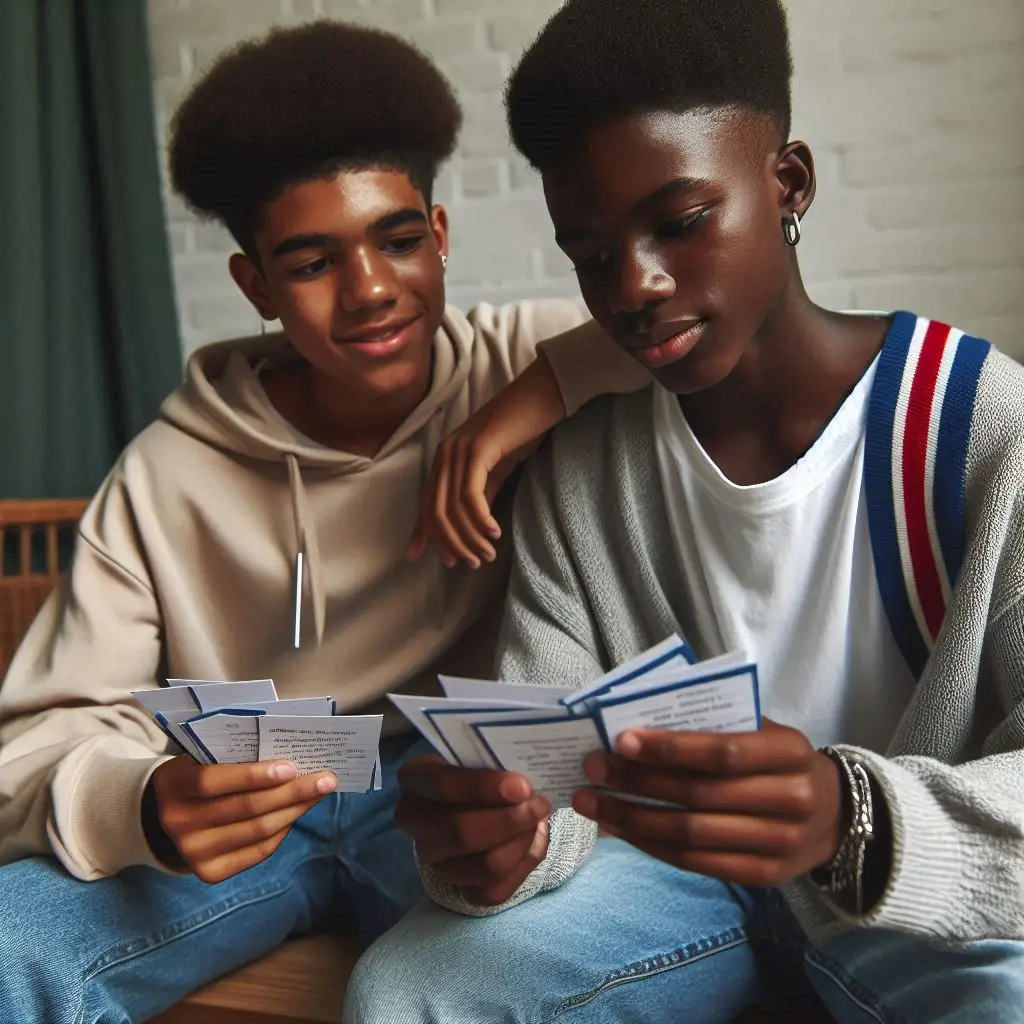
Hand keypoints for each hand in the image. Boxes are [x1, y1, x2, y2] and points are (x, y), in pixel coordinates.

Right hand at [146, 756, 336, 882]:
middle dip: (292, 792)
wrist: (165, 813)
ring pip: (257, 831)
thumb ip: (235, 755)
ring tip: (319, 793)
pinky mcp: (210, 872)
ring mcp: (193, 852)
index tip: (291, 766)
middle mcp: (179, 823)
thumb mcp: (202, 757)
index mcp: (174, 786)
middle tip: (326, 779)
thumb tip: (293, 756)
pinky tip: (297, 812)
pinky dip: (283, 829)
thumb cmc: (196, 773)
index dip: (253, 775)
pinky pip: (258, 851)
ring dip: (295, 810)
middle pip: (245, 809)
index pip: (212, 781)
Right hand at [396, 755, 551, 905]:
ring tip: (538, 820)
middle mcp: (414, 822)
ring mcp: (433, 859)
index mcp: (414, 779)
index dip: (483, 787)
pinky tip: (534, 841)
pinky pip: (494, 890)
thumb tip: (526, 773)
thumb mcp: (480, 753)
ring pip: (484, 865)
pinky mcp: (457, 887)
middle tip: (539, 804)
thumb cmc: (481, 767)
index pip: (442, 785)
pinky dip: (523, 866)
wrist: (480, 796)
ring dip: (521, 842)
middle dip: (510, 820)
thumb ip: (494, 759)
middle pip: (462, 832)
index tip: (522, 787)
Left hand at [409, 353, 565, 568]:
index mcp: (445, 458)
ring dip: (469, 537)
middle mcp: (446, 453)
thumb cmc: (522, 430)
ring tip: (487, 555)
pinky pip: (471, 494)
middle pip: (435, 511)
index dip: (425, 534)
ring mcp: (459, 450)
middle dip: (451, 543)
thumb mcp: (496, 467)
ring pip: (453, 507)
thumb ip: (480, 492)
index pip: (425, 503)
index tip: (429, 560)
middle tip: (472, 564)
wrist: (542, 396)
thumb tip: (471, 525)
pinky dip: (480, 519)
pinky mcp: (478, 449)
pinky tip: (494, 534)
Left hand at [572, 719, 842, 887]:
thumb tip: (639, 722)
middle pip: (699, 795)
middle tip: (593, 769)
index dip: (671, 748)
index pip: (723, 751)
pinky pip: (696, 862)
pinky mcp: (764, 875)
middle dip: (637, 782)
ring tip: (593, 803)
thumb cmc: (778, 760)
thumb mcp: (763, 731)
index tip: (622, 740)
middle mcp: (791, 799)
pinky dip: (652, 845)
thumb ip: (715, 724)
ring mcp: (780, 843)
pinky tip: (620, 828)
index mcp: (790, 752)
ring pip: (691, 834)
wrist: (834, 815)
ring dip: (633, 819)